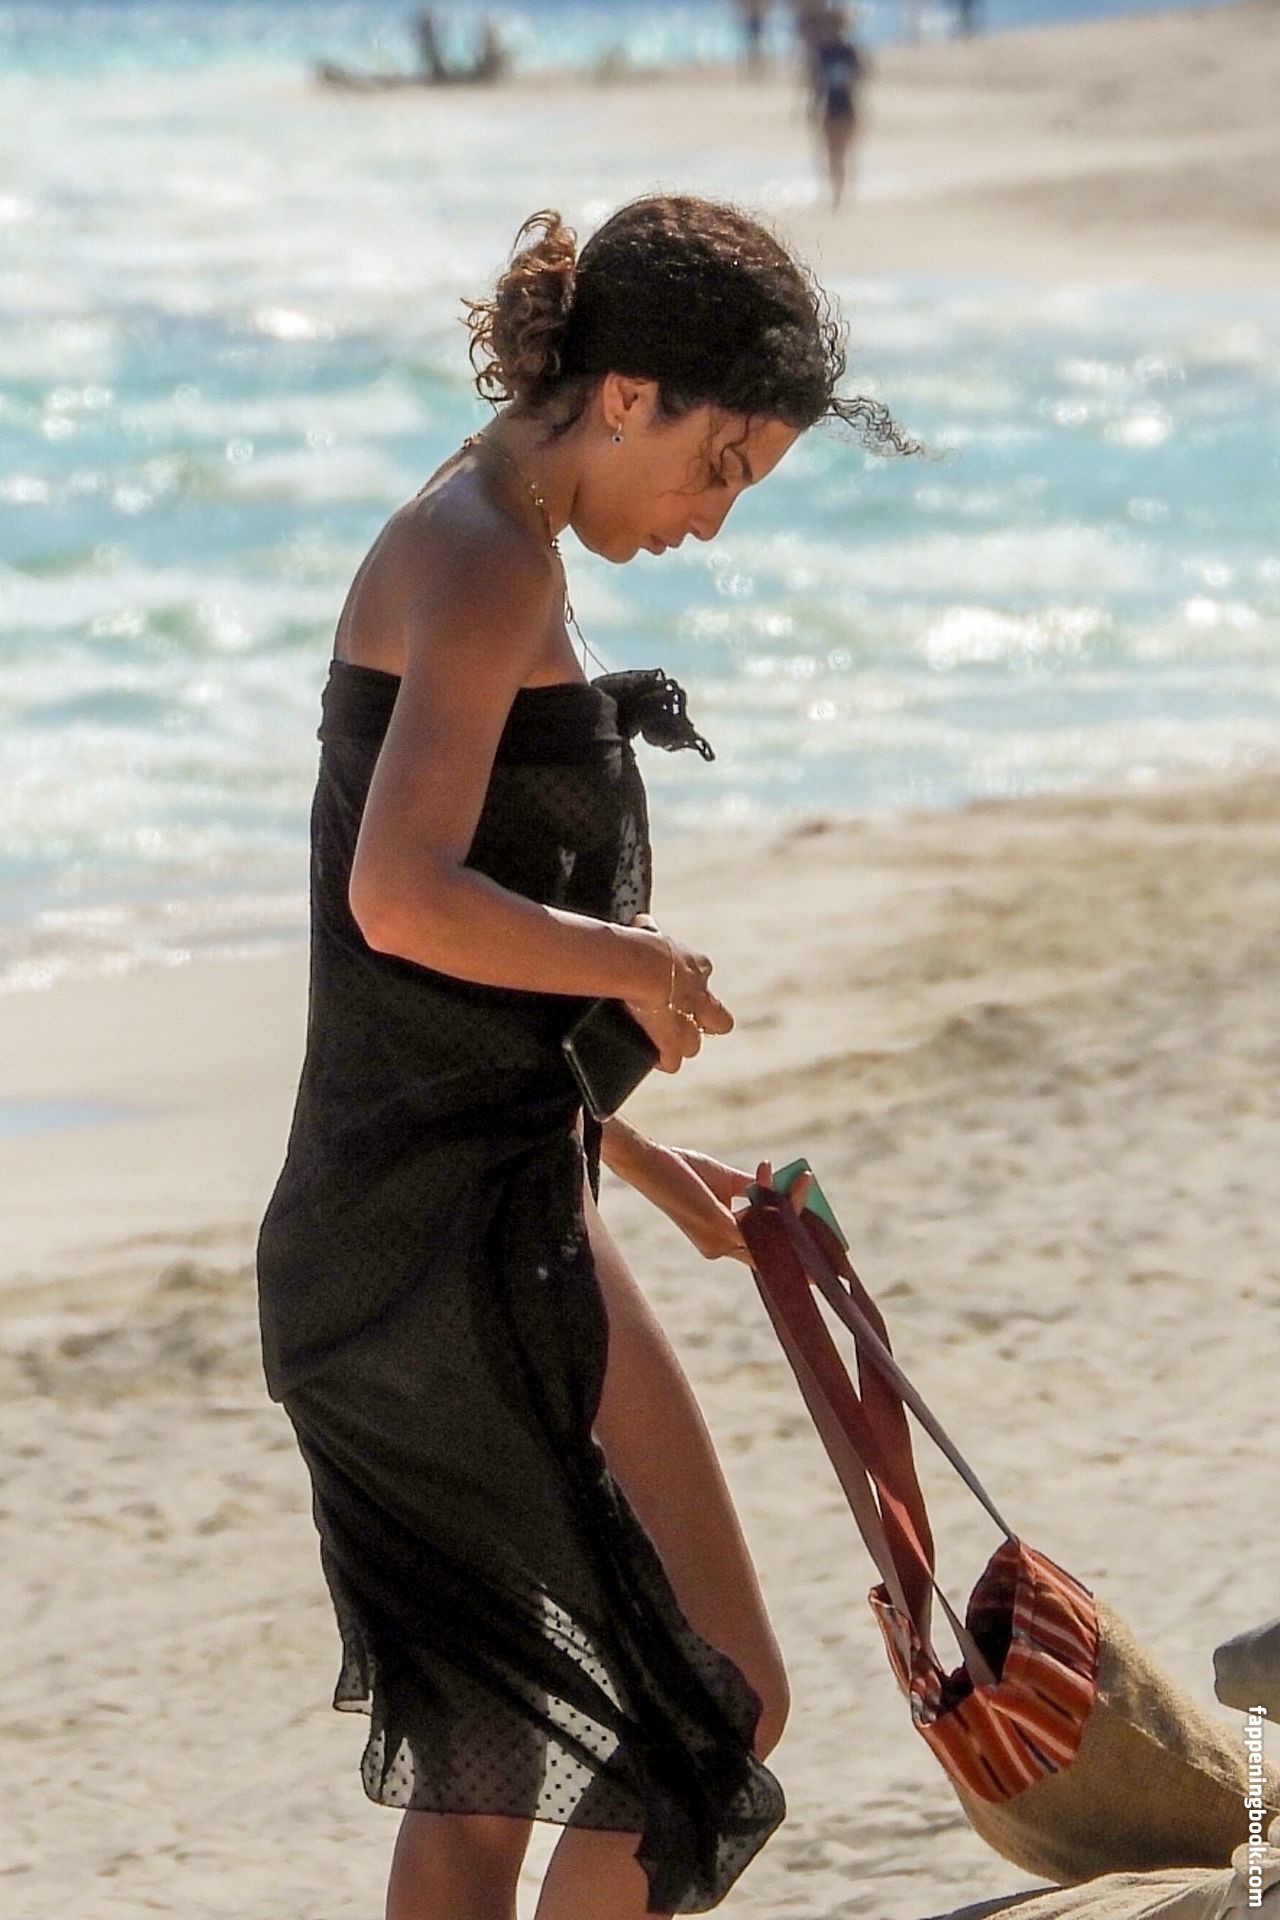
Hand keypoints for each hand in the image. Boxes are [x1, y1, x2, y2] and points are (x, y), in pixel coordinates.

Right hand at [622, 912, 732, 1074]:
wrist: (642, 966)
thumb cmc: (642, 945)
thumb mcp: (649, 930)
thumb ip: (649, 929)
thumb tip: (641, 921)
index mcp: (696, 966)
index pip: (702, 975)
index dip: (690, 985)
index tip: (675, 987)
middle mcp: (700, 996)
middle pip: (720, 1021)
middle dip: (706, 1024)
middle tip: (683, 1024)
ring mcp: (688, 1023)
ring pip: (694, 1044)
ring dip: (682, 1045)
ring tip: (663, 1045)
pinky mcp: (674, 1043)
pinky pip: (673, 1061)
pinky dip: (664, 1061)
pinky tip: (654, 1059)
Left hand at [626, 1142, 814, 1265]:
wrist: (653, 1163)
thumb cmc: (683, 1171)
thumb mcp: (726, 1181)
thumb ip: (754, 1189)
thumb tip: (783, 1187)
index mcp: (721, 1240)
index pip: (762, 1249)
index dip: (789, 1247)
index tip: (816, 1240)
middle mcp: (722, 1248)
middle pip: (774, 1246)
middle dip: (802, 1233)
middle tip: (828, 1227)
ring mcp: (722, 1242)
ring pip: (773, 1232)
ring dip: (795, 1205)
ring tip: (807, 1180)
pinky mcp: (722, 1230)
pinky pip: (765, 1221)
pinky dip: (783, 1201)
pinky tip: (794, 1184)